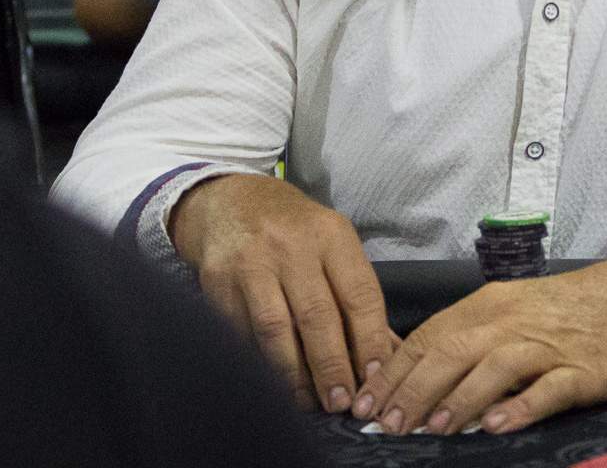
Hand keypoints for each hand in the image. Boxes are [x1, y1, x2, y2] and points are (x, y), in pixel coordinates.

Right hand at [170, 174, 397, 414]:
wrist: (230, 202)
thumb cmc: (294, 232)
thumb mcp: (333, 247)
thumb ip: (358, 298)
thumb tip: (389, 356)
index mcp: (331, 235)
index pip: (358, 295)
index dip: (369, 342)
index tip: (375, 379)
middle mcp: (291, 246)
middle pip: (317, 316)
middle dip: (332, 367)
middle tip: (342, 403)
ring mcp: (250, 263)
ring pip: (275, 329)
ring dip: (294, 374)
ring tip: (308, 402)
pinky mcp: (217, 282)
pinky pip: (241, 332)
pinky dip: (259, 362)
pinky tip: (273, 383)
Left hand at [353, 232, 606, 435]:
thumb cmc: (567, 309)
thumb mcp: (510, 310)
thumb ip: (468, 338)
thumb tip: (417, 374)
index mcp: (488, 306)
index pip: (430, 336)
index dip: (396, 371)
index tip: (368, 401)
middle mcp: (512, 322)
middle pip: (452, 352)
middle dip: (414, 391)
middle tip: (387, 424)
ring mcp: (548, 347)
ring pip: (493, 369)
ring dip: (458, 400)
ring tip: (432, 429)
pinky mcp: (582, 372)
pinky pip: (546, 390)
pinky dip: (519, 408)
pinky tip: (495, 426)